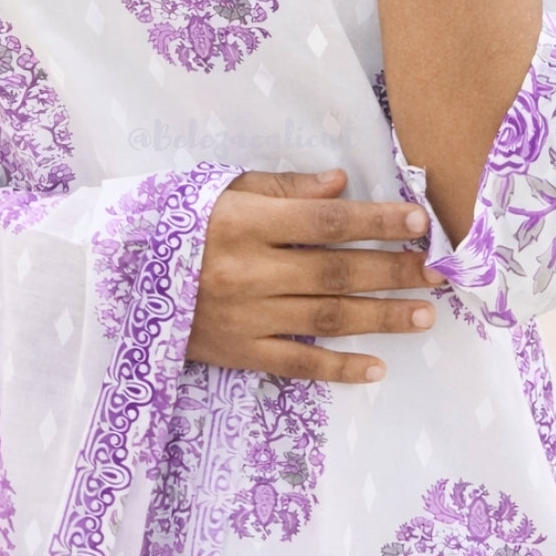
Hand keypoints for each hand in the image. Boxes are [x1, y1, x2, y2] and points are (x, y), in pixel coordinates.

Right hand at [186, 168, 442, 383]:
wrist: (116, 278)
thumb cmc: (176, 223)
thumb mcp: (220, 188)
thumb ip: (282, 187)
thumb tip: (340, 186)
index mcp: (244, 222)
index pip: (324, 222)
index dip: (375, 222)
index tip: (418, 221)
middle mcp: (248, 270)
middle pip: (335, 272)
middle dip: (393, 271)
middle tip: (438, 272)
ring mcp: (244, 317)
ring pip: (325, 319)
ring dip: (380, 317)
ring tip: (424, 314)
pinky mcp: (237, 352)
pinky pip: (295, 365)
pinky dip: (337, 370)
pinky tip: (375, 369)